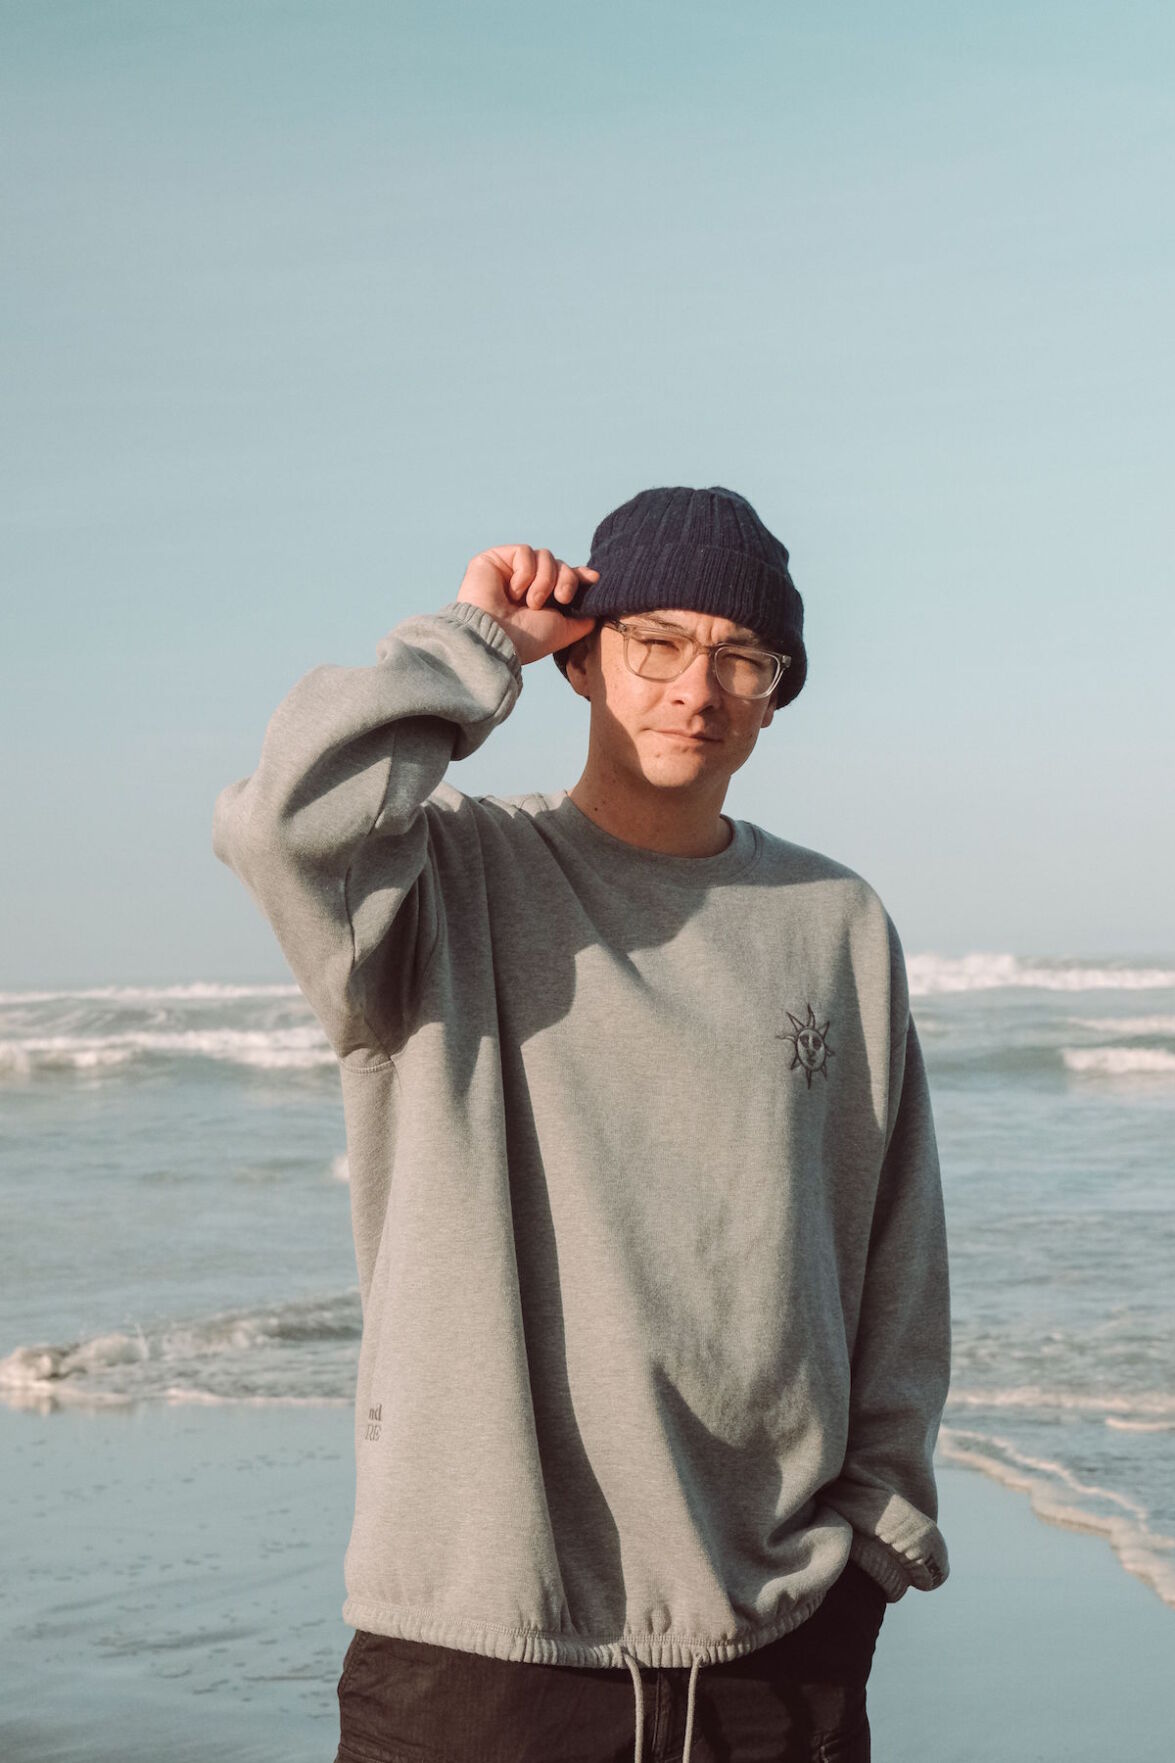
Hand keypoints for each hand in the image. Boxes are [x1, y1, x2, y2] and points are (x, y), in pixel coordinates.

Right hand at [456, 546, 598, 666]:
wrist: (495, 639)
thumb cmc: (526, 640)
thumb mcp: (562, 631)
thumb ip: (581, 620)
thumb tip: (595, 612)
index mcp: (540, 600)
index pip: (563, 576)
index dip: (579, 574)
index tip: (593, 578)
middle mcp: (525, 584)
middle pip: (559, 564)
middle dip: (566, 580)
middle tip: (561, 599)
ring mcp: (509, 570)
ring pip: (544, 556)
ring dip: (545, 580)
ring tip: (531, 602)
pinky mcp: (494, 559)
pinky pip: (524, 552)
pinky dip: (526, 572)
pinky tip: (514, 592)